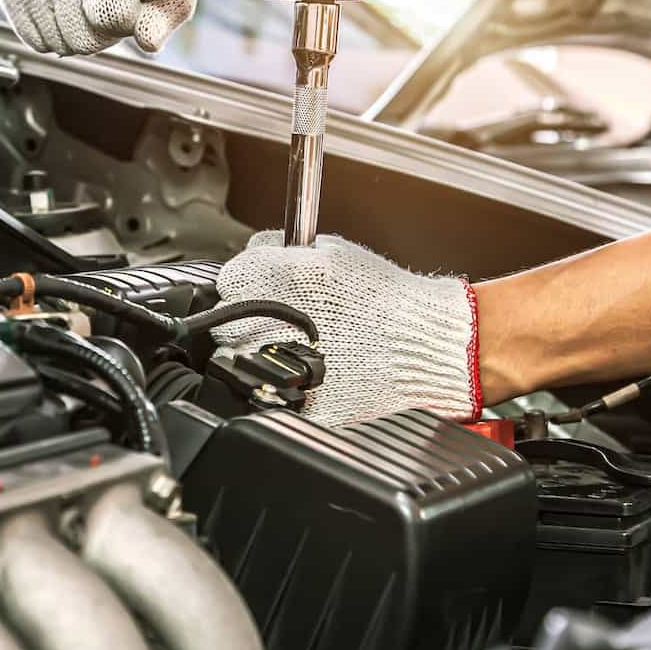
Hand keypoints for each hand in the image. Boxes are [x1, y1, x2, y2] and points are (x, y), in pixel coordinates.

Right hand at [0, 0, 193, 54]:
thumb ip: (166, 11)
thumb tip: (148, 43)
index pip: (112, 16)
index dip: (129, 19)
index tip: (132, 1)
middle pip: (82, 37)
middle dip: (105, 31)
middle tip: (112, 4)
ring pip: (57, 43)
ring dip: (78, 33)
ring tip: (89, 1)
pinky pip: (32, 37)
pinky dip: (52, 31)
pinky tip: (66, 3)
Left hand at [212, 232, 481, 425]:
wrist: (423, 342)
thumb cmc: (386, 297)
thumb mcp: (332, 251)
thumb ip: (283, 247)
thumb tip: (254, 248)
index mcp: (282, 279)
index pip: (227, 279)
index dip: (241, 282)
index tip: (254, 287)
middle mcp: (276, 323)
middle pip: (228, 323)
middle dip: (245, 318)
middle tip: (273, 319)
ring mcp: (285, 365)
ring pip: (242, 361)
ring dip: (257, 352)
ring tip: (288, 345)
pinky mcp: (303, 402)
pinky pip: (273, 394)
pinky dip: (284, 385)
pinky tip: (307, 370)